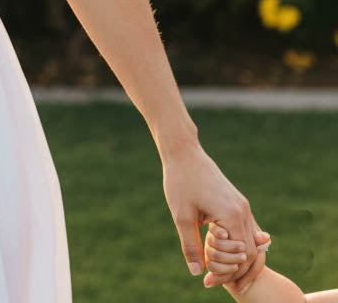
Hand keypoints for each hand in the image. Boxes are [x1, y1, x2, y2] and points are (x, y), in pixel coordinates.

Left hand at [160, 140, 268, 292]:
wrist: (184, 152)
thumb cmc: (180, 181)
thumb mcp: (181, 215)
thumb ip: (191, 245)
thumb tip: (197, 273)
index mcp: (232, 215)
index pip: (239, 257)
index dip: (226, 273)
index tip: (208, 282)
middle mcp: (243, 211)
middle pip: (251, 253)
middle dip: (235, 271)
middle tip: (215, 282)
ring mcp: (243, 206)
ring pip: (253, 243)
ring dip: (241, 261)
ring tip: (226, 277)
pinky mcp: (238, 202)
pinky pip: (248, 230)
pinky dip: (242, 246)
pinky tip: (230, 257)